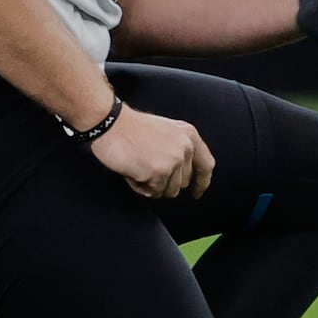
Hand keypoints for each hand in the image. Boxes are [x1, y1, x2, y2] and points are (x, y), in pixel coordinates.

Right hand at [89, 105, 212, 199]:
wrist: (111, 124)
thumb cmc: (132, 127)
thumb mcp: (167, 131)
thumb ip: (179, 147)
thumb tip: (182, 173)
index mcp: (190, 136)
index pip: (206, 165)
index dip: (202, 182)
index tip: (197, 193)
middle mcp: (186, 148)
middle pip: (182, 183)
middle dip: (164, 183)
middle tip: (145, 168)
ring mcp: (173, 161)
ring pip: (168, 191)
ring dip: (151, 186)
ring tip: (138, 168)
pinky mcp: (158, 173)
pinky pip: (151, 192)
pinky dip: (139, 187)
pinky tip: (131, 172)